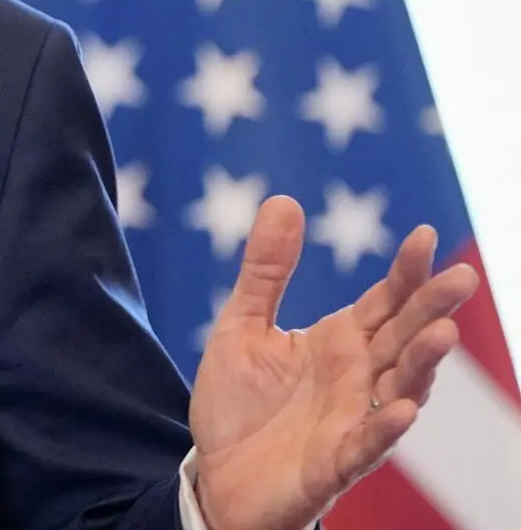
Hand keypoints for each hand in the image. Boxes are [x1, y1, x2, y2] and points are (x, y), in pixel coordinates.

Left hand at [189, 196, 478, 529]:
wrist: (215, 477)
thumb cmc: (239, 403)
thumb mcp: (241, 326)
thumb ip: (266, 271)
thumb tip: (283, 200)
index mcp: (339, 342)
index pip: (384, 301)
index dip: (405, 273)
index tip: (423, 236)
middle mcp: (357, 378)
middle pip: (403, 338)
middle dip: (432, 310)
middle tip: (461, 278)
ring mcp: (352, 420)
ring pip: (400, 389)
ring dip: (422, 364)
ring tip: (443, 335)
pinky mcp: (336, 463)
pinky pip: (367, 445)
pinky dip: (385, 428)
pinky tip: (402, 409)